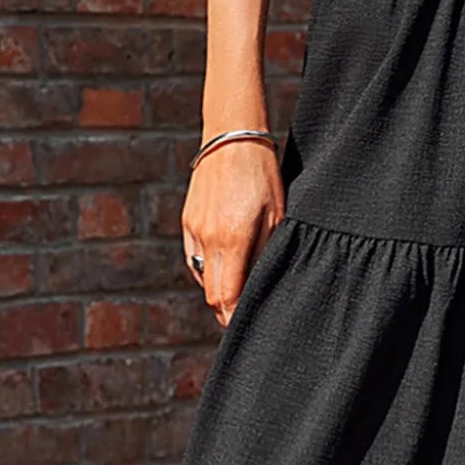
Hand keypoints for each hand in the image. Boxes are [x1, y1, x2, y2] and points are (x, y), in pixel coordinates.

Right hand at [181, 138, 283, 328]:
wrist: (232, 137)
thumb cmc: (262, 175)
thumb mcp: (276, 216)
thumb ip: (264, 254)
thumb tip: (258, 287)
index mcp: (233, 239)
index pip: (227, 296)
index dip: (234, 317)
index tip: (245, 327)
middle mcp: (208, 238)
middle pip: (211, 294)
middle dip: (226, 310)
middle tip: (242, 316)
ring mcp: (194, 230)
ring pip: (202, 277)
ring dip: (218, 289)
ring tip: (237, 290)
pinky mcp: (188, 221)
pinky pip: (195, 258)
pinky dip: (208, 269)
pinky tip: (225, 265)